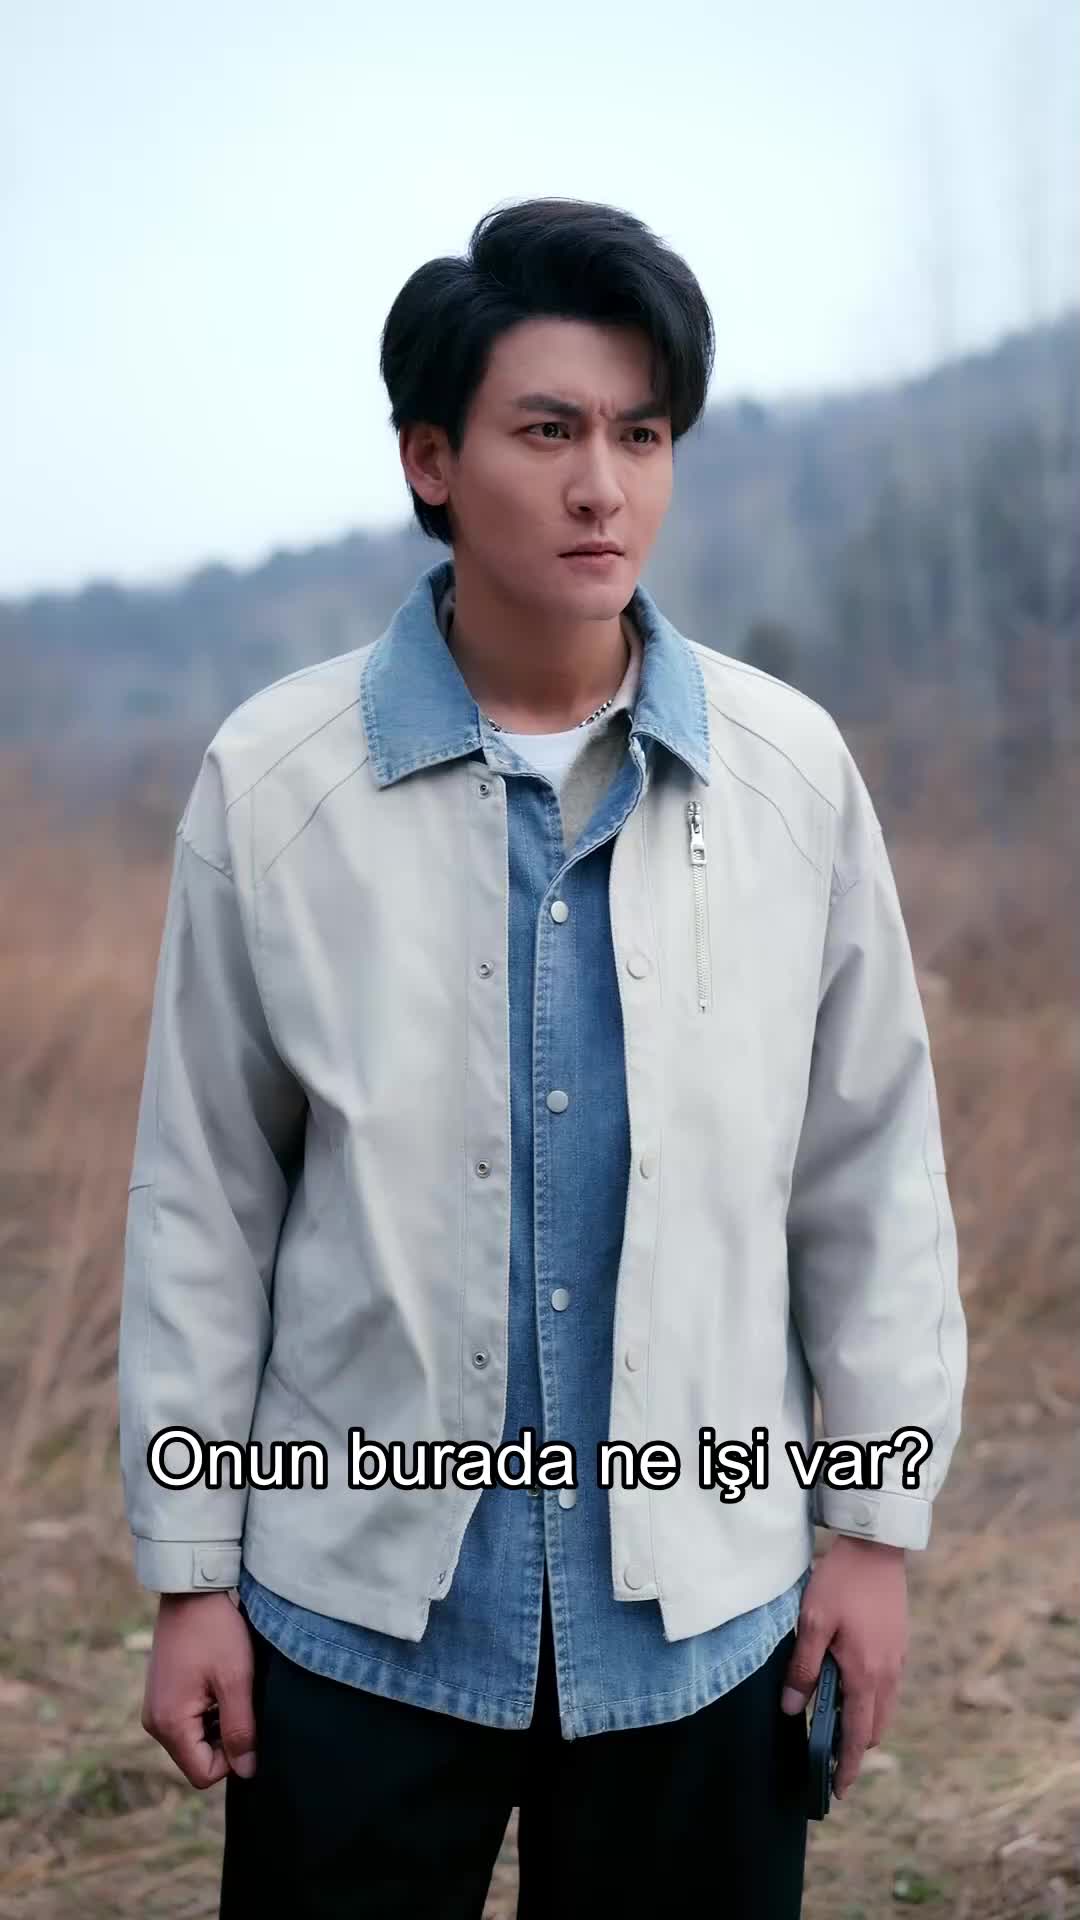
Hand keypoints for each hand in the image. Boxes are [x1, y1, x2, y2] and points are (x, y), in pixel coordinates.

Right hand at [141, 1591, 256, 1787]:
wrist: (191, 1592)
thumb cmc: (215, 1632)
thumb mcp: (236, 1681)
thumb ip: (240, 1730)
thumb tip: (247, 1771)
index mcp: (170, 1724)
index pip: (204, 1774)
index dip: (232, 1757)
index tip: (245, 1720)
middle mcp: (155, 1723)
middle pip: (197, 1759)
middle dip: (224, 1739)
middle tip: (238, 1700)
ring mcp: (156, 1709)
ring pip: (194, 1741)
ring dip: (217, 1723)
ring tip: (228, 1687)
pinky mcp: (162, 1696)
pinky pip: (187, 1722)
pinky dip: (207, 1711)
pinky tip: (217, 1682)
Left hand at [780, 1536, 907, 1797]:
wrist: (877, 1549)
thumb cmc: (841, 1582)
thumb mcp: (813, 1622)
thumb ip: (802, 1668)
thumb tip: (792, 1709)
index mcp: (866, 1675)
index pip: (857, 1736)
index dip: (847, 1766)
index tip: (838, 1791)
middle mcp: (887, 1676)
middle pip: (873, 1729)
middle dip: (854, 1749)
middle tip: (826, 1756)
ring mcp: (897, 1662)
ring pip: (882, 1711)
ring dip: (862, 1725)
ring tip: (833, 1725)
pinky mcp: (898, 1648)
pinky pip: (886, 1690)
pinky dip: (869, 1702)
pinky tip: (847, 1689)